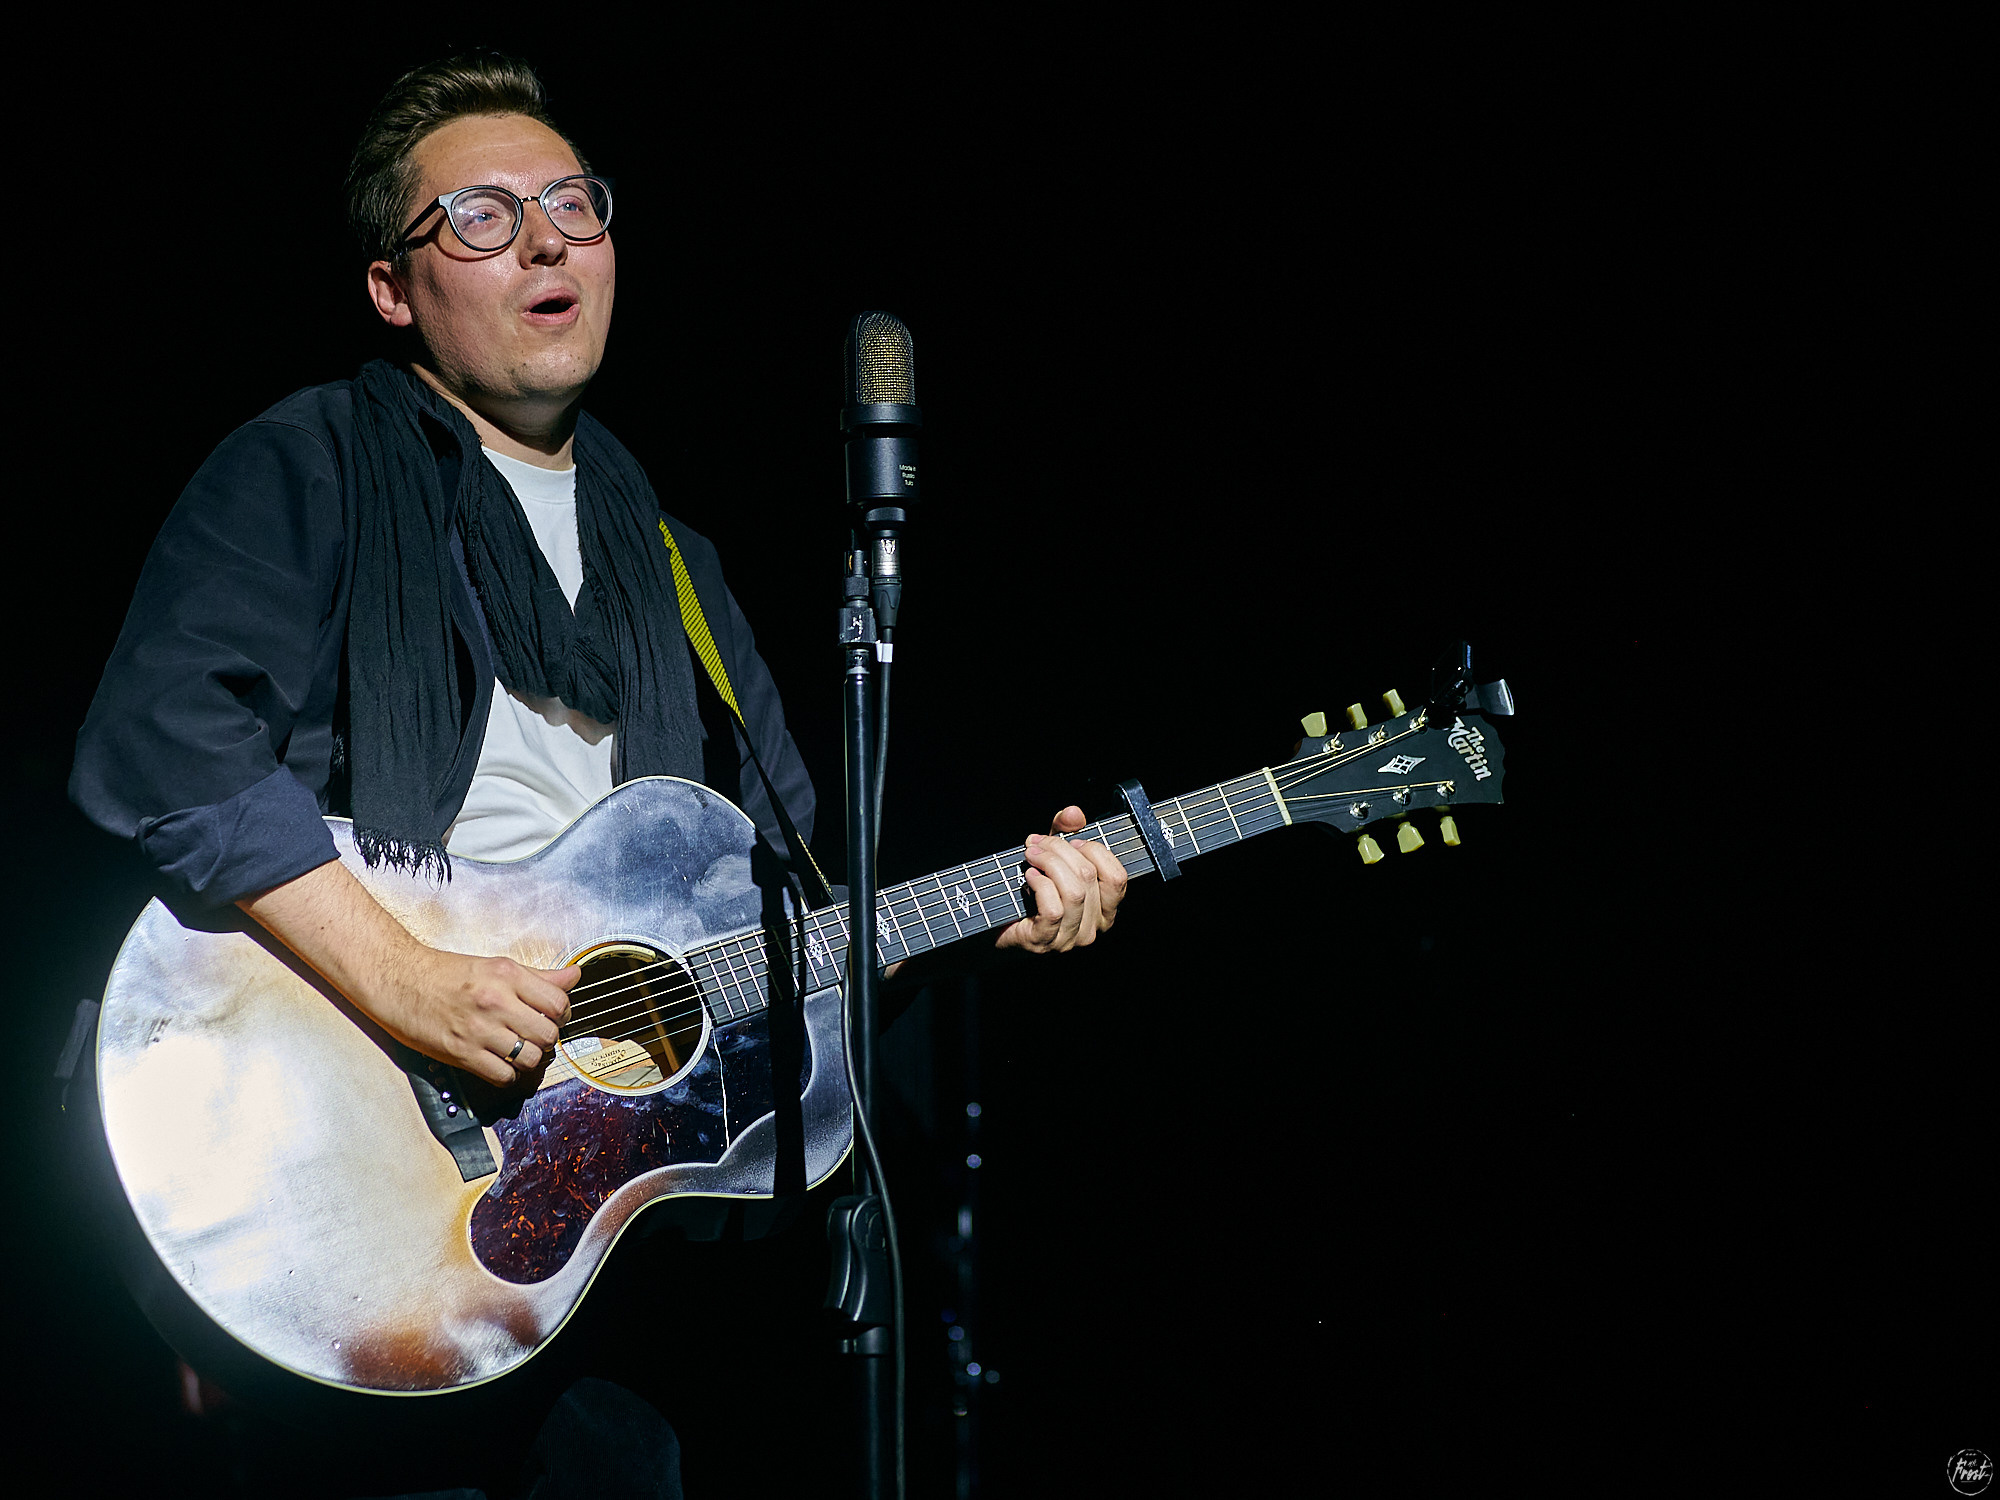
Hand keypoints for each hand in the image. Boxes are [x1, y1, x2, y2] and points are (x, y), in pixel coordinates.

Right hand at [371, 948, 578, 1087]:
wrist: (398, 980)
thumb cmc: (443, 972)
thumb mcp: (495, 965)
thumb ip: (538, 976)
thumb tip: (574, 976)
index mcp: (507, 975)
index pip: (558, 1003)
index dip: (562, 1014)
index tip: (554, 1016)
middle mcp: (496, 1001)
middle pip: (548, 1034)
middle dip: (547, 1038)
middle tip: (535, 1034)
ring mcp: (479, 1029)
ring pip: (530, 1058)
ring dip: (528, 1058)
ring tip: (517, 1049)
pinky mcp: (462, 1053)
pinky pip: (503, 1075)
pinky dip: (507, 1074)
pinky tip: (499, 1062)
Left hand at [995, 806, 1128, 953]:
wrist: (998, 922)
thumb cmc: (1031, 889)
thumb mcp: (1053, 855)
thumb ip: (1065, 831)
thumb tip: (1073, 813)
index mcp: (1104, 910)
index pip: (1116, 877)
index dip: (1093, 850)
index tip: (1070, 840)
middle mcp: (1093, 928)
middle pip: (1089, 876)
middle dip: (1060, 850)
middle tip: (1037, 842)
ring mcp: (1069, 938)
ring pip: (1074, 892)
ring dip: (1049, 863)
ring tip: (1030, 855)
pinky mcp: (1044, 941)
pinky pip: (1053, 908)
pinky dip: (1040, 885)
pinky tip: (1029, 876)